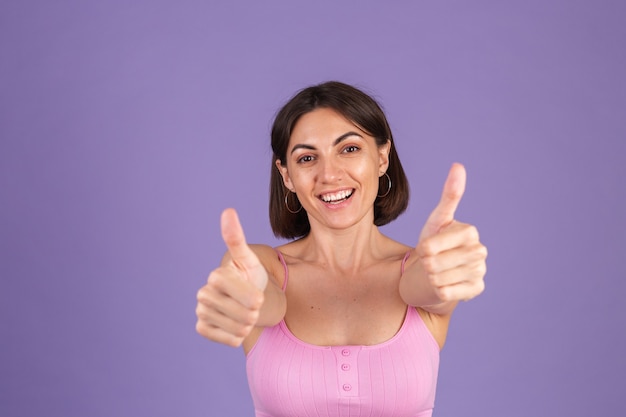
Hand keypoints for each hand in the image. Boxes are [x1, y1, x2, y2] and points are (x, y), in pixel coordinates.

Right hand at [196, 208, 268, 346]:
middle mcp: (203, 293)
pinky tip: (234, 325)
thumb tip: (227, 210)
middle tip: (251, 305)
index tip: (258, 293)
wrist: (247, 300)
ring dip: (248, 325)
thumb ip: (237, 238)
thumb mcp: (250, 259)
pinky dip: (238, 335)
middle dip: (254, 313)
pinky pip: (230, 339)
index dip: (256, 298)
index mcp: (216, 276)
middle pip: (244, 315)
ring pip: (239, 329)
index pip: (246, 295)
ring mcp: (201, 311)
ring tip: (244, 314)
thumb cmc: (250, 277)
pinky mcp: (201, 328)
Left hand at [416, 163, 486, 302]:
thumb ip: (450, 195)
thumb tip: (458, 165)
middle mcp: (480, 252)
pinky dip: (438, 290)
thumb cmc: (435, 242)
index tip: (425, 248)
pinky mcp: (476, 290)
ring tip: (434, 273)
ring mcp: (480, 272)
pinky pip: (446, 293)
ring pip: (439, 279)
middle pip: (435, 263)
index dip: (424, 248)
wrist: (437, 272)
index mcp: (470, 232)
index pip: (433, 245)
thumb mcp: (437, 219)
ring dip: (431, 277)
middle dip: (426, 264)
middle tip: (429, 262)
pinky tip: (441, 285)